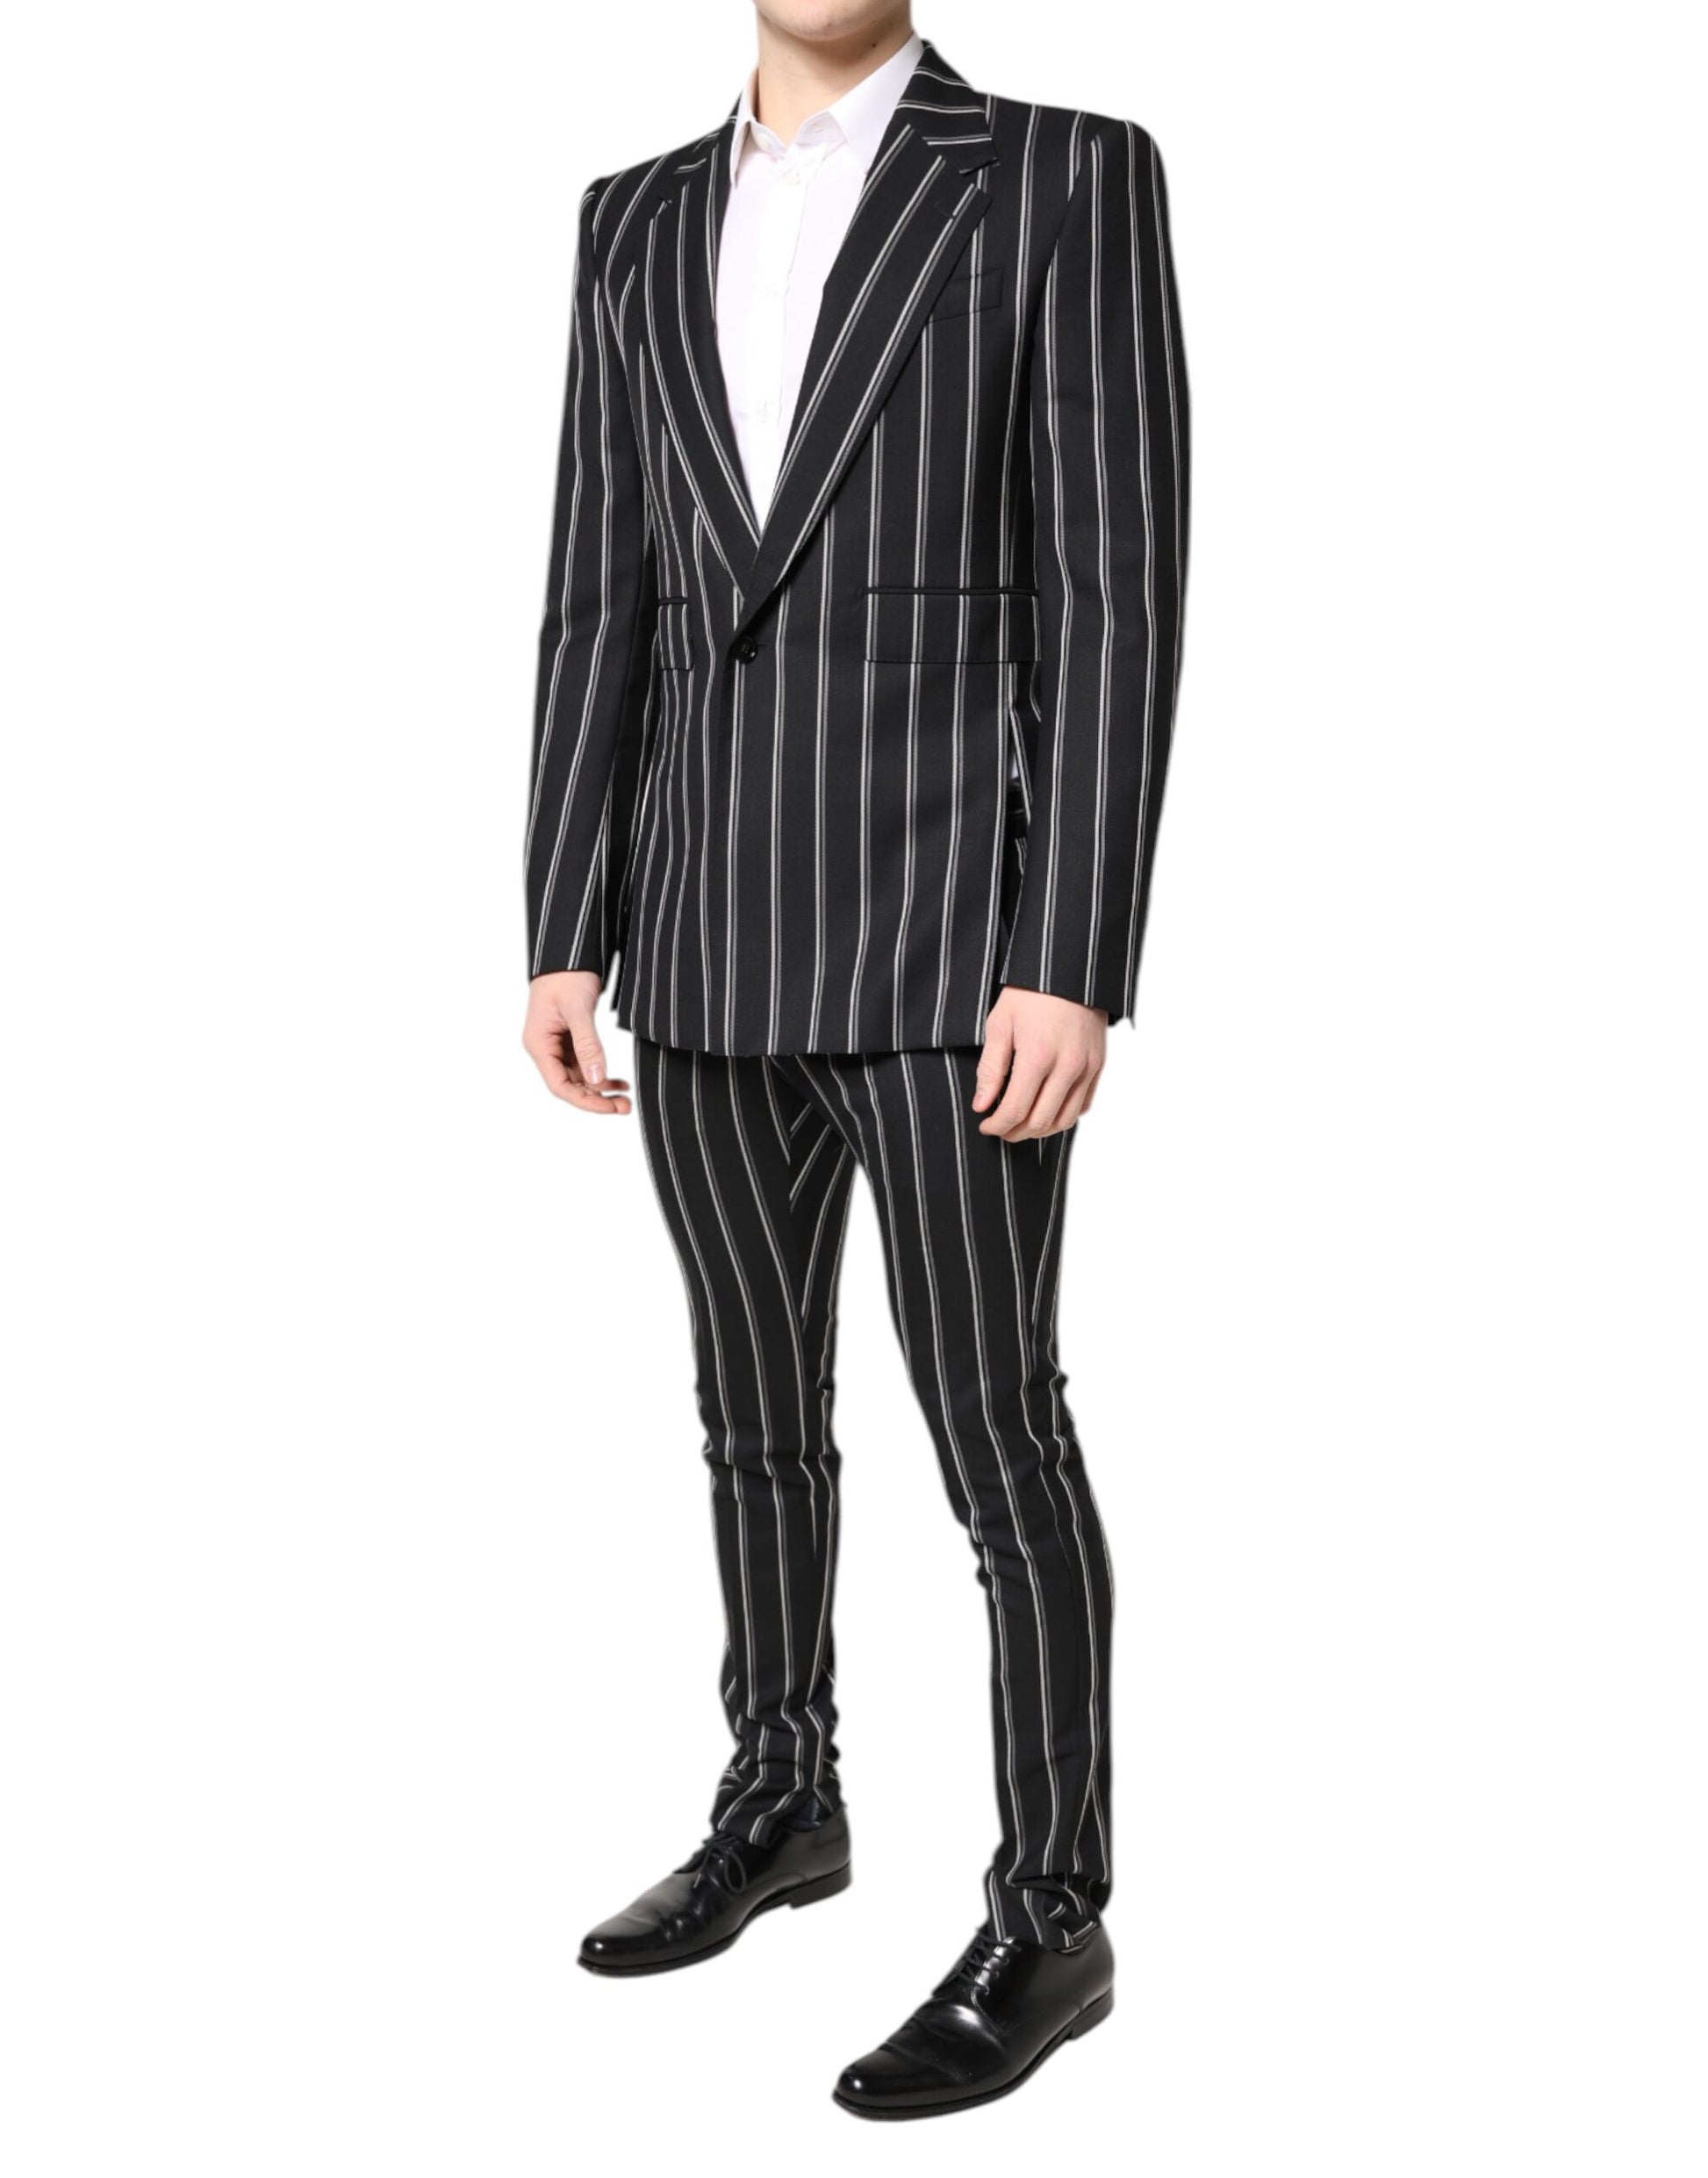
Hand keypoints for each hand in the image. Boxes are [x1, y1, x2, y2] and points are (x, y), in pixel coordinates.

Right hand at [522, 970, 631, 1114]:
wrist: (569, 951)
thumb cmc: (567, 974)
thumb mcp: (578, 1009)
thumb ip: (587, 1044)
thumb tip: (597, 1078)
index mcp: (539, 1044)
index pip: (560, 1085)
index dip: (585, 1101)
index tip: (610, 1107)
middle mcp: (545, 1048)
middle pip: (570, 1085)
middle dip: (597, 1099)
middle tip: (625, 1106)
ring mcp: (557, 1044)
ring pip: (579, 1077)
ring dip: (601, 1089)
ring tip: (626, 1098)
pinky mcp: (570, 1038)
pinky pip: (584, 1064)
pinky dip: (601, 1074)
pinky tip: (619, 1082)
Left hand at [972, 986, 1106, 1140]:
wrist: (1068, 969)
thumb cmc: (1029, 992)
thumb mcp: (1000, 1023)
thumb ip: (990, 1068)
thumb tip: (981, 1105)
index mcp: (1038, 1056)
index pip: (1015, 1110)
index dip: (996, 1125)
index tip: (984, 1125)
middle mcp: (1067, 1067)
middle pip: (1040, 1121)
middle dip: (1015, 1132)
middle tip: (999, 1129)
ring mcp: (1087, 1067)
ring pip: (1064, 1120)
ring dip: (1040, 1130)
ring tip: (1021, 1125)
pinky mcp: (1098, 1064)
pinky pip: (1083, 1105)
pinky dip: (1063, 1116)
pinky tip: (1045, 1110)